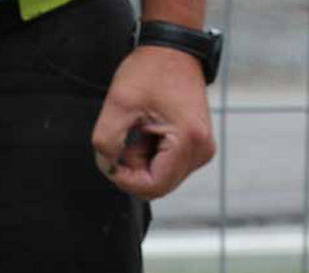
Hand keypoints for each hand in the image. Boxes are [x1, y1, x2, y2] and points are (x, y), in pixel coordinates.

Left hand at [91, 45, 215, 199]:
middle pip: (159, 186)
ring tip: (138, 132)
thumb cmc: (149, 70)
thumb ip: (106, 142)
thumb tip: (108, 167)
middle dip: (134, 171)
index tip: (111, 159)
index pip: (154, 187)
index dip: (126, 181)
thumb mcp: (118, 104)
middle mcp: (202, 150)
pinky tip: (147, 133)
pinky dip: (151, 157)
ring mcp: (202, 149)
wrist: (172, 49)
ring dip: (142, 163)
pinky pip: (168, 167)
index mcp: (188, 141)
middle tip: (124, 142)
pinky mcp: (197, 145)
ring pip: (162, 178)